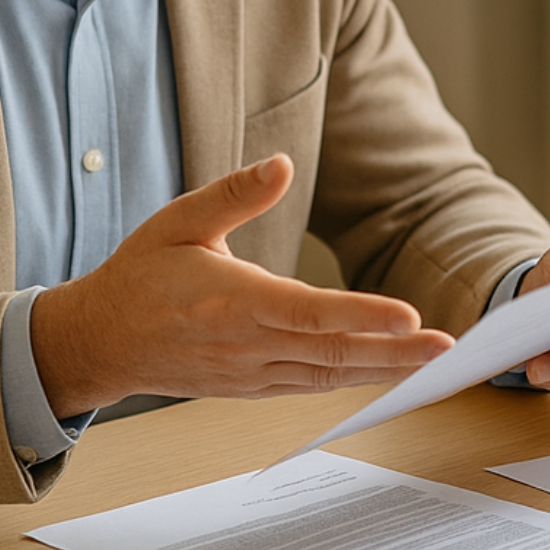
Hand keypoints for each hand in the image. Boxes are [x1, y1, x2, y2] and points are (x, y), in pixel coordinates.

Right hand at [30, 155, 453, 414]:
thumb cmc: (140, 277)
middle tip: (448, 349)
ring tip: (436, 366)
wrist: (100, 343)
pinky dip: (356, 382)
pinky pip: (313, 386)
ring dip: (386, 372)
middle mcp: (246, 345)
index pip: (309, 312)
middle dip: (396, 353)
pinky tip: (392, 374)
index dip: (362, 316)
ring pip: (329, 377)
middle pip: (333, 353)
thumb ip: (234, 194)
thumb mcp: (178, 221)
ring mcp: (252, 373)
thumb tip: (282, 163)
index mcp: (231, 301)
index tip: (410, 317)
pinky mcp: (254, 386)